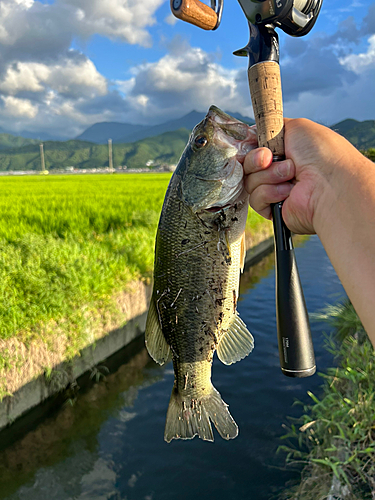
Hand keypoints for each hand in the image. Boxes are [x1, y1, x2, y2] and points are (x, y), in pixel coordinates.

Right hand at [243, 118, 353, 234]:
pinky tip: (288, 192)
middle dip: (256, 159)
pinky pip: (255, 199)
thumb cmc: (321, 154)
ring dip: (269, 175)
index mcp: (287, 151)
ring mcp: (277, 190)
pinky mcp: (274, 209)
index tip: (256, 143)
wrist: (330, 184)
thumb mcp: (297, 126)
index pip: (255, 148)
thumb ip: (273, 127)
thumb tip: (254, 131)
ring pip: (250, 181)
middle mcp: (281, 170)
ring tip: (291, 175)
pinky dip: (270, 192)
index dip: (252, 146)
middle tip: (269, 158)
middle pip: (248, 164)